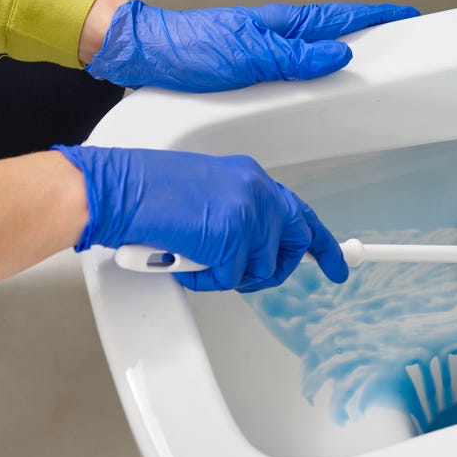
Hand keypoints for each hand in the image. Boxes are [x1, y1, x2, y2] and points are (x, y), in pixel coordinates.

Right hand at [53, 144, 346, 291]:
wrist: (118, 190)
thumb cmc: (146, 194)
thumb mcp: (207, 195)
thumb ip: (236, 213)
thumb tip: (254, 247)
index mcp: (250, 177)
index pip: (299, 213)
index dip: (320, 242)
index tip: (338, 263)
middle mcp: (257, 191)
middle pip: (295, 244)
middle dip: (273, 269)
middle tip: (242, 274)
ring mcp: (249, 213)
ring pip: (261, 269)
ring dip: (226, 274)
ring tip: (193, 254)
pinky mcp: (234, 237)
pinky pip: (230, 279)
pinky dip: (204, 279)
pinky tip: (182, 258)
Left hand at [83, 0, 418, 91]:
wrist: (145, 55)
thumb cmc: (189, 49)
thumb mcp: (250, 56)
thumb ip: (297, 57)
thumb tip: (341, 54)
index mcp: (282, 24)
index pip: (341, 17)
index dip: (376, 17)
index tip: (406, 15)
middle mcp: (277, 34)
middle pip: (335, 32)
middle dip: (370, 34)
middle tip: (399, 40)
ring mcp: (265, 49)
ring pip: (315, 51)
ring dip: (344, 53)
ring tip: (370, 63)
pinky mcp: (251, 67)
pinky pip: (296, 68)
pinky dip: (315, 71)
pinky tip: (317, 83)